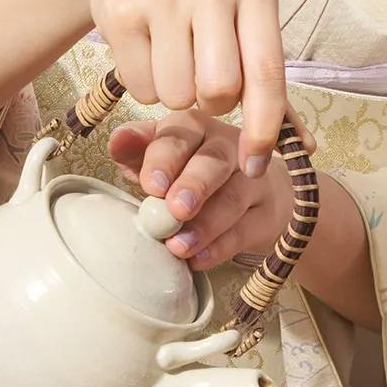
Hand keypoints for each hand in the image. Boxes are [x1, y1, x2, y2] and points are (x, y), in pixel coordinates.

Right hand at [64, 0, 287, 175]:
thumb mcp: (242, 15)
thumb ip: (269, 81)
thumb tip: (303, 147)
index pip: (266, 71)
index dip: (263, 127)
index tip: (255, 165)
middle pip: (219, 90)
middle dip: (212, 103)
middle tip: (202, 78)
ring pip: (176, 97)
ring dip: (175, 96)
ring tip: (172, 58)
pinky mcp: (121, 12)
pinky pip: (140, 88)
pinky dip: (145, 85)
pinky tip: (145, 51)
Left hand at [108, 111, 296, 269]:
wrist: (253, 196)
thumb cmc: (193, 175)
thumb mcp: (162, 159)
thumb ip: (137, 151)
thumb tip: (118, 141)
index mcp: (195, 128)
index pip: (180, 134)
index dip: (165, 159)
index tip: (152, 185)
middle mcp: (228, 147)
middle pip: (214, 161)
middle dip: (194, 185)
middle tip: (175, 210)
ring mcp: (254, 180)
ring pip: (233, 198)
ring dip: (205, 224)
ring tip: (179, 246)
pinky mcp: (268, 213)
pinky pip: (246, 230)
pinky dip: (221, 247)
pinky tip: (200, 259)